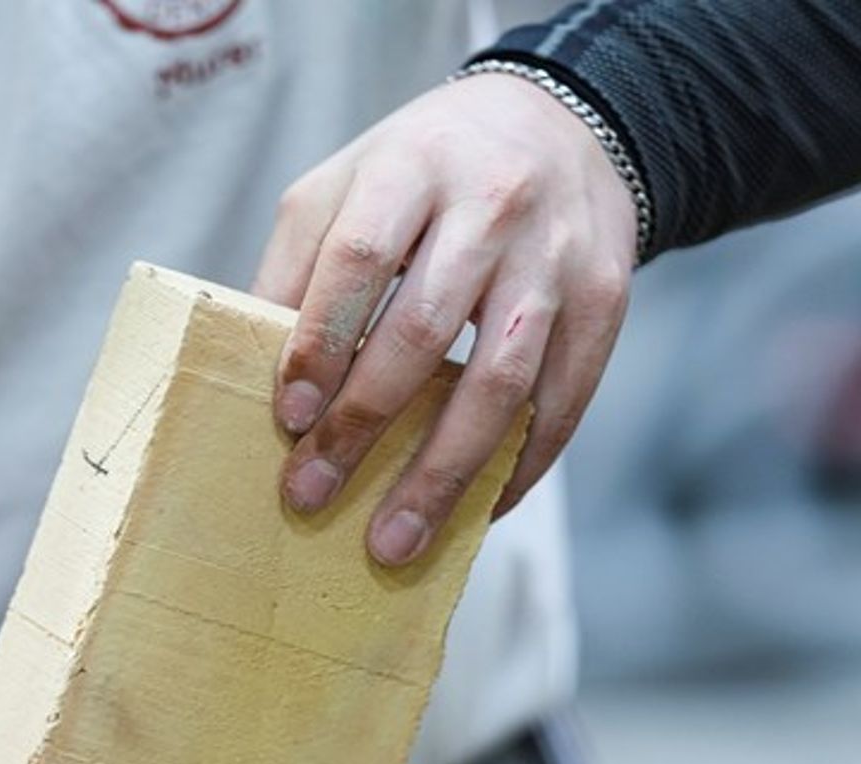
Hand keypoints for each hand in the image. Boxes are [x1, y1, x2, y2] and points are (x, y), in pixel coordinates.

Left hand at [254, 71, 636, 565]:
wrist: (563, 125)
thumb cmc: (429, 169)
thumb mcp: (350, 180)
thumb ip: (300, 262)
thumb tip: (254, 370)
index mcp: (415, 165)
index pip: (359, 260)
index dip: (320, 345)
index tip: (288, 419)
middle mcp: (494, 207)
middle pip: (424, 332)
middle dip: (363, 426)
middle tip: (311, 495)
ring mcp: (556, 259)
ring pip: (500, 382)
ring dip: (443, 473)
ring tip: (395, 540)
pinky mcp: (606, 302)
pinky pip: (562, 402)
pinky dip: (518, 468)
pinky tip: (476, 513)